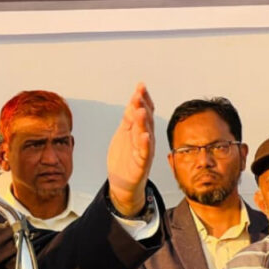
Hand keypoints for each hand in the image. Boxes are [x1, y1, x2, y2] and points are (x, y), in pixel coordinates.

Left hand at [106, 83, 154, 215]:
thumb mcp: (124, 135)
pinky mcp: (141, 164)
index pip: (143, 111)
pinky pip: (144, 153)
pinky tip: (144, 136)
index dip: (142, 99)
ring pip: (145, 134)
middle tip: (139, 93)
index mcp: (140, 130)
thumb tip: (132, 103)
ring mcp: (144, 151)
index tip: (140, 85)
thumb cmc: (124, 157)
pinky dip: (144, 144)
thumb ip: (128, 120)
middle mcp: (145, 138)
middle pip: (145, 120)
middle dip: (142, 105)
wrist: (123, 182)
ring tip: (140, 110)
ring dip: (143, 122)